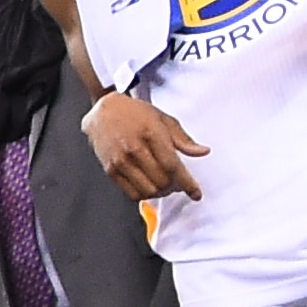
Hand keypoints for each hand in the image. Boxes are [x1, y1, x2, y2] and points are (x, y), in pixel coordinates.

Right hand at [85, 90, 205, 202]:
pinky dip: (144, 194)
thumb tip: (203, 152)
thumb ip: (183, 139)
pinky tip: (149, 185)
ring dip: (160, 192)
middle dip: (174, 186)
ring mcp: (120, 161)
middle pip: (162, 181)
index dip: (187, 183)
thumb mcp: (163, 119)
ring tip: (163, 184)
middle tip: (177, 182)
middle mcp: (134, 148)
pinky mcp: (111, 170)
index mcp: (151, 133)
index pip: (172, 166)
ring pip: (148, 191)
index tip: (196, 194)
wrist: (103, 111)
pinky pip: (132, 193)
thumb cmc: (135, 113)